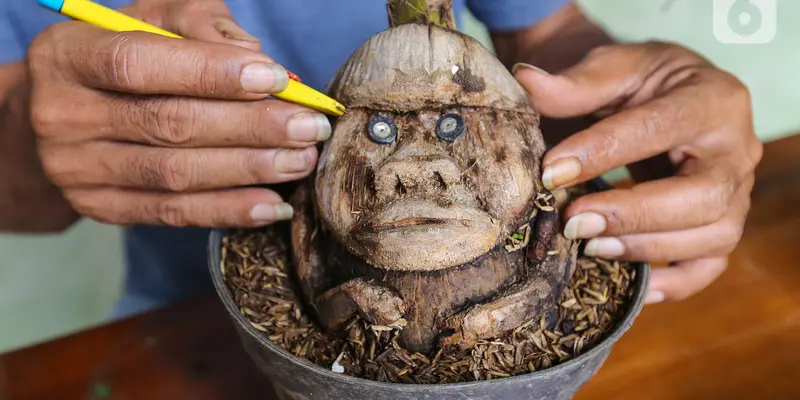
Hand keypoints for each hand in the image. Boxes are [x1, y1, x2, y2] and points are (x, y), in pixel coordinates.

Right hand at [27, 0, 328, 227]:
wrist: (64, 117)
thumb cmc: (124, 58)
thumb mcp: (152, 21)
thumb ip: (198, 24)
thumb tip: (254, 55)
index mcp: (68, 56)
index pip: (138, 64)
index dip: (210, 73)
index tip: (274, 78)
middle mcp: (62, 116)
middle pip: (168, 124)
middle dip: (250, 126)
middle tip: (308, 127)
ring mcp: (78, 170)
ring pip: (175, 174)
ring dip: (249, 170)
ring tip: (302, 161)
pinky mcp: (101, 208)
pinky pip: (173, 213)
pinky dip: (228, 210)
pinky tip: (273, 204)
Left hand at [514, 42, 762, 303]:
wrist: (664, 97)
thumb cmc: (639, 82)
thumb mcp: (612, 68)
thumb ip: (575, 82)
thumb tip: (526, 82)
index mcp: (714, 99)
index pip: (660, 129)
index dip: (603, 152)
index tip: (550, 171)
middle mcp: (737, 150)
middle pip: (704, 196)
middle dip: (633, 214)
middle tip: (574, 222)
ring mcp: (738, 192)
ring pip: (713, 236)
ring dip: (647, 248)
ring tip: (591, 247)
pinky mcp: (724, 224)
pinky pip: (711, 265)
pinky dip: (675, 283)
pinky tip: (632, 286)